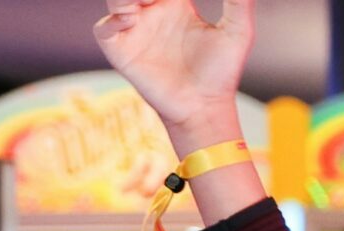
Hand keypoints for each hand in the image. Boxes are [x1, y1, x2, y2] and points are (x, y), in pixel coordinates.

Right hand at [93, 0, 252, 132]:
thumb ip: (238, 2)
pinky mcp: (121, 50)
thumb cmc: (221, 73)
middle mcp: (151, 11)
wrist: (204, 107)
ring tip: (147, 0)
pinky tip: (132, 18)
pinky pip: (104, 27)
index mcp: (175, 2)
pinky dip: (113, 20)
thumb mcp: (237, 32)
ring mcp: (134, 29)